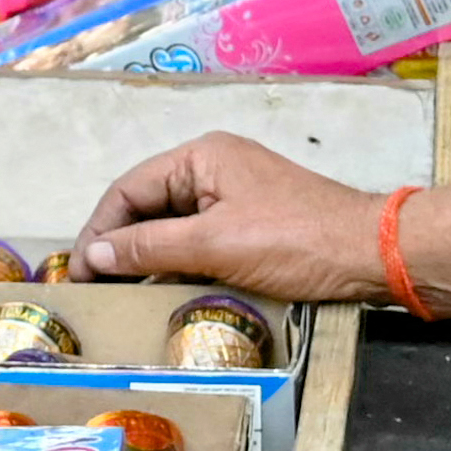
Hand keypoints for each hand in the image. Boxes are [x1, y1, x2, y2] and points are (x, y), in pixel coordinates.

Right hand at [76, 129, 383, 300]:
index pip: (128, 189)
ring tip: (120, 294)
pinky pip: (198, 239)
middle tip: (93, 287)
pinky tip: (163, 291)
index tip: (79, 273)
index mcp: (201, 157)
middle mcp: (213, 168)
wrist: (370, 254)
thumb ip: (148, 246)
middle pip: (147, 205)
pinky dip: (176, 263)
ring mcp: (234, 195)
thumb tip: (94, 254)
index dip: (98, 230)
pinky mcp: (251, 223)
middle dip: (118, 244)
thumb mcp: (213, 244)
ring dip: (146, 257)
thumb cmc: (294, 241)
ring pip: (172, 225)